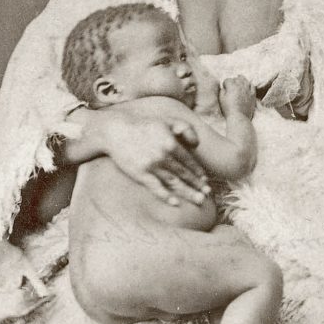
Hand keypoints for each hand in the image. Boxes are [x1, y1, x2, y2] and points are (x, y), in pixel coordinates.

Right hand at [73, 103, 209, 205]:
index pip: (189, 161)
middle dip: (197, 185)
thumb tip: (196, 144)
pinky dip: (166, 196)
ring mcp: (152, 166)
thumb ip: (185, 128)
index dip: (198, 172)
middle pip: (185, 174)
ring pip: (174, 182)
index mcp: (171, 143)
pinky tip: (175, 203)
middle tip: (207, 194)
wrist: (116, 131)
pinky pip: (156, 188)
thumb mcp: (166, 121)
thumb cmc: (143, 125)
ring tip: (199, 200)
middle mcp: (163, 156)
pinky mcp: (140, 174)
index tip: (205, 180)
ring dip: (188, 192)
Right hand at [219, 76, 256, 118]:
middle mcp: (240, 86)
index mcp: (232, 86)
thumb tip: (224, 87)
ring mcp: (248, 90)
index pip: (227, 80)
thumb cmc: (228, 109)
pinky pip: (252, 86)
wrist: (239, 117)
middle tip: (230, 85)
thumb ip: (222, 91)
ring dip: (241, 79)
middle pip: (236, 79)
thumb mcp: (221, 99)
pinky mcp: (252, 95)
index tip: (224, 87)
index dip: (225, 83)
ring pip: (245, 80)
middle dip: (233, 80)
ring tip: (239, 78)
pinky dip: (250, 83)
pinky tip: (248, 83)